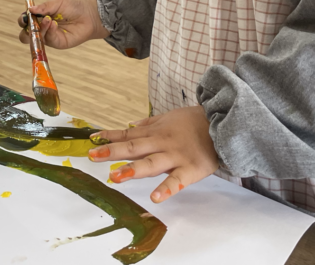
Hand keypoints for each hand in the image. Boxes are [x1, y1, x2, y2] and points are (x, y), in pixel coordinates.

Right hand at [16, 0, 106, 49]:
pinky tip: (54, 24)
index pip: (26, 21)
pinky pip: (49, 40)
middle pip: (26, 35)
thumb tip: (30, 9)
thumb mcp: (58, 2)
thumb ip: (44, 7)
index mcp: (40, 17)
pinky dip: (49, 31)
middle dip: (25, 30)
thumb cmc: (74, 6)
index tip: (26, 15)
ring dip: (40, 28)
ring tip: (48, 19)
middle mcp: (42, 28)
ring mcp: (49, 37)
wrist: (90, 15)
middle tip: (29, 23)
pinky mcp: (57, 43)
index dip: (23, 20)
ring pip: (36, 38)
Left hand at [88, 106, 218, 203]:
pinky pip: (176, 180)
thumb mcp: (169, 117)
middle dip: (112, 151)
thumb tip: (130, 124)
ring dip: (133, 170)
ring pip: (151, 163)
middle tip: (92, 156)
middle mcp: (161, 143)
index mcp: (155, 132)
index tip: (91, 140)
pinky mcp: (190, 169)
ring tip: (116, 177)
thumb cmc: (194, 122)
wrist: (222, 123)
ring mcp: (175, 156)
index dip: (110, 137)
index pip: (128, 134)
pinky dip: (167, 188)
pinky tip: (155, 197)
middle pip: (134, 147)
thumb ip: (149, 122)